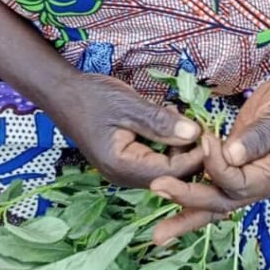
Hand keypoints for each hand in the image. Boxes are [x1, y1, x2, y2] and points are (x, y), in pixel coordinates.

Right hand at [47, 73, 203, 187]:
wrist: (61, 92)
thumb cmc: (91, 96)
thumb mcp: (129, 105)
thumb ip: (161, 122)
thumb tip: (195, 133)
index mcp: (123, 166)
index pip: (173, 172)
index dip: (196, 154)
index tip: (208, 130)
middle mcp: (123, 177)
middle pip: (171, 175)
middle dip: (189, 152)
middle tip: (198, 122)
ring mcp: (123, 171)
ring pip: (164, 168)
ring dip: (178, 147)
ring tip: (180, 117)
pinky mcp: (125, 162)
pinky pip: (154, 160)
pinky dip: (166, 144)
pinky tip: (166, 121)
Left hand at [150, 76, 269, 243]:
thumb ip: (258, 137)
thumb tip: (231, 156)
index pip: (239, 183)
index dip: (217, 167)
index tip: (205, 142)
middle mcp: (260, 184)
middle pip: (222, 202)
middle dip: (188, 199)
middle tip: (157, 189)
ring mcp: (247, 178)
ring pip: (214, 202)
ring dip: (185, 214)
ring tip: (159, 235)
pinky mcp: (235, 167)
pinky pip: (211, 185)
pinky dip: (190, 193)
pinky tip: (169, 201)